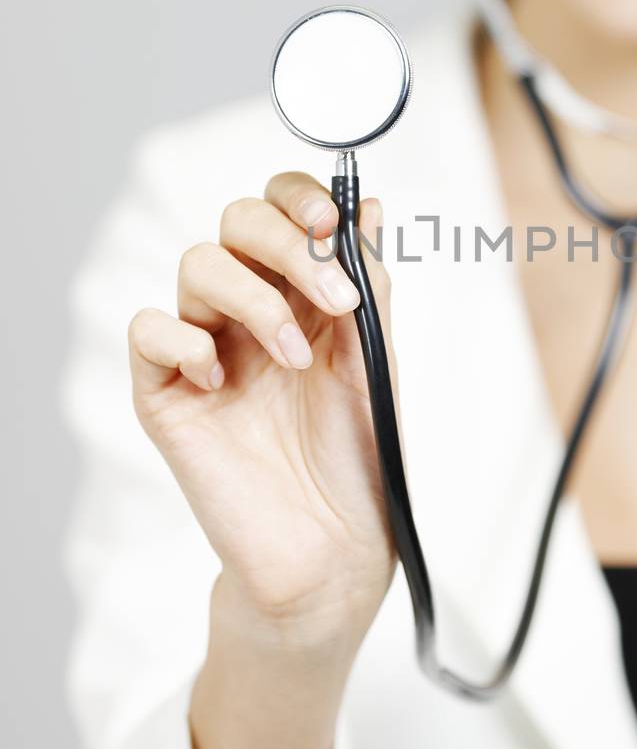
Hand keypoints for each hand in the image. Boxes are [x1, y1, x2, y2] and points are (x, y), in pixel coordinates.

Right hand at [128, 172, 400, 644]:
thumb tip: (368, 207)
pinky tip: (222, 379)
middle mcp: (250, 310)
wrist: (333, 550)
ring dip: (255, 299)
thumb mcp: (375, 358)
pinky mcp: (167, 393)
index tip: (330, 223)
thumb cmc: (359, 460)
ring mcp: (205, 348)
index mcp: (302, 293)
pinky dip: (185, 338)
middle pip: (236, 221)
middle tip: (332, 298)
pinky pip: (149, 330)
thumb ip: (367, 283)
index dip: (299, 198)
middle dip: (285, 244)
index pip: (281, 209)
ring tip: (295, 359)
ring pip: (198, 265)